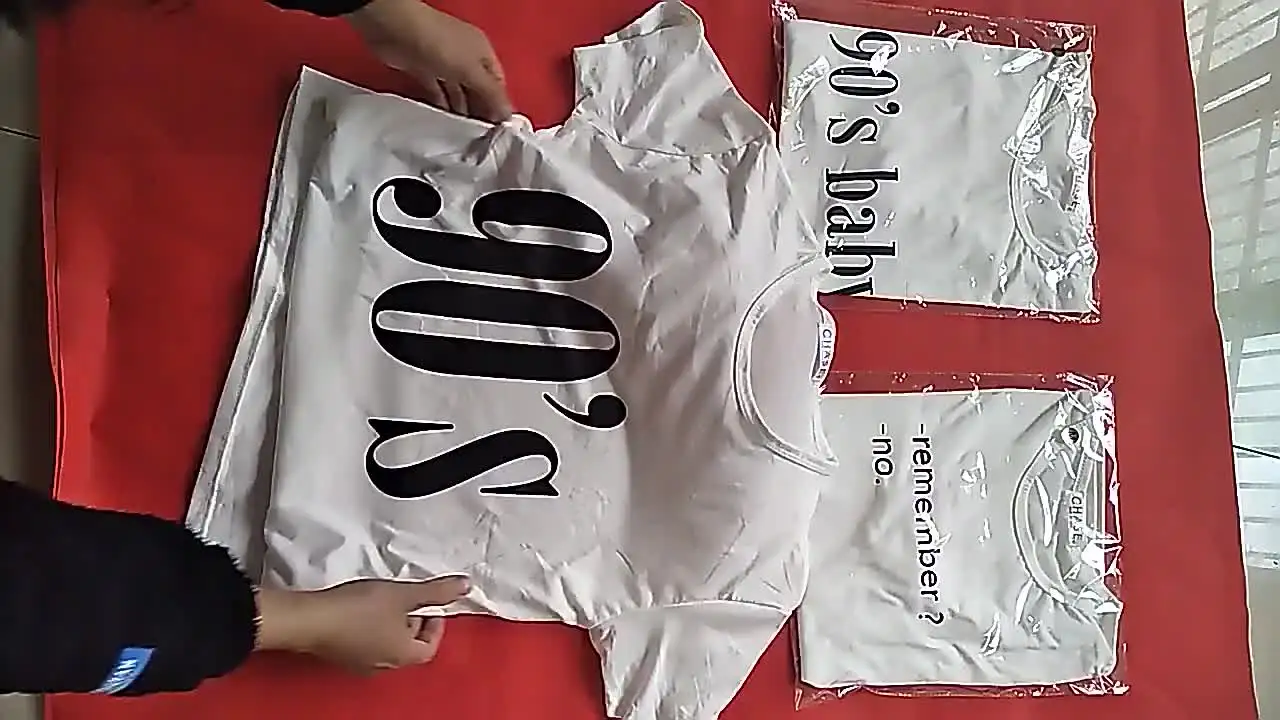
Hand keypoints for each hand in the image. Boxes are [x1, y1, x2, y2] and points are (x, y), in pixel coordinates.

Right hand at [255, 576, 470, 673]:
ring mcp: (360, 664)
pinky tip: (360, 608)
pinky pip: (366, 644)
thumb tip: (465, 586)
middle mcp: (384, 665)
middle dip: (413, 623)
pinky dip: (372, 628)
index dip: (435, 626)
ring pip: (387, 645)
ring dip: (392, 624)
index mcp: (403, 655)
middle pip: (409, 647)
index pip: (430, 647)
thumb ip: (435, 591)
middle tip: (407, 599)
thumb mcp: (403, 594)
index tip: (430, 604)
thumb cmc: (360, 608)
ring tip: (384, 600)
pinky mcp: (341, 656)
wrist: (311, 619)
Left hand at [347, 0, 513, 122]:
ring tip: (465, 136)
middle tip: (482, 139)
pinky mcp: (423, 70)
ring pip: (457, 91)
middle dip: (481, 110)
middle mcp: (465, 58)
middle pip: (478, 89)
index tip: (500, 131)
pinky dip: (442, 105)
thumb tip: (509, 116)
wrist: (395, 28)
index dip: (500, 105)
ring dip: (461, 110)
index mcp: (482, 53)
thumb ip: (491, 94)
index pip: (498, 83)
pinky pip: (437, 91)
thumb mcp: (472, 70)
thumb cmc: (440, 45)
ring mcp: (443, 64)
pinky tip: (446, 124)